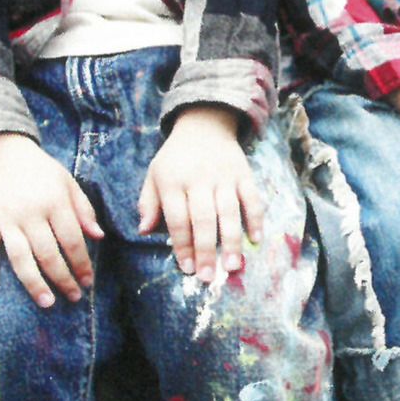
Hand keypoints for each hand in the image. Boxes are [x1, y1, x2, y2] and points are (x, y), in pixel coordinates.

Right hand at [0, 133, 104, 307]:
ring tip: (47, 302)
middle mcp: (31, 212)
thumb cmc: (43, 171)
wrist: (6, 153)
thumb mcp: (69, 183)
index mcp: (55, 202)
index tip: (88, 281)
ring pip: (20, 257)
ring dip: (34, 282)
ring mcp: (6, 219)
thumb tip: (98, 237)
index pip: (72, 240)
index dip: (82, 264)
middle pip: (48, 253)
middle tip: (73, 297)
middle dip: (63, 279)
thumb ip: (84, 210)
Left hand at [138, 107, 263, 283]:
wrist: (204, 124)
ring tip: (232, 266)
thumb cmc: (176, 157)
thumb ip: (148, 203)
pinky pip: (252, 198)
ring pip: (229, 211)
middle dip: (206, 250)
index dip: (182, 245)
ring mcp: (224, 176)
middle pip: (203, 218)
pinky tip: (255, 240)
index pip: (178, 218)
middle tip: (208, 276)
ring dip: (232, 241)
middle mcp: (199, 179)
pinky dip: (255, 218)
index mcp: (173, 180)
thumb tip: (144, 231)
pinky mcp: (243, 173)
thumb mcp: (154, 174)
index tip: (187, 268)